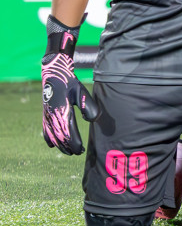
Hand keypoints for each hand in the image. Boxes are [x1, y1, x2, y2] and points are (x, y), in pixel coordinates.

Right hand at [41, 16, 97, 155]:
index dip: (75, 143)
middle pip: (60, 137)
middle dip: (69, 147)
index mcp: (63, 111)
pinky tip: (53, 145)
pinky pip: (45, 130)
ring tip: (69, 152)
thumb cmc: (70, 82)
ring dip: (61, 145)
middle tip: (78, 153)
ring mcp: (47, 115)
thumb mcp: (82, 92)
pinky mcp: (45, 113)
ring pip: (52, 136)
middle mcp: (53, 115)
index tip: (82, 150)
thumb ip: (88, 106)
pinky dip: (49, 139)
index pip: (69, 133)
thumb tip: (92, 120)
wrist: (55, 72)